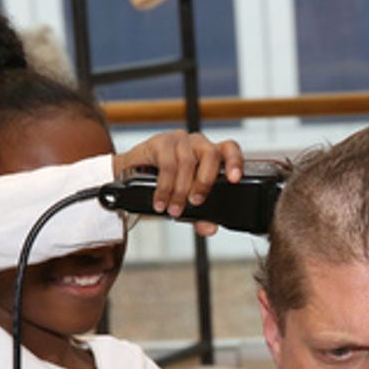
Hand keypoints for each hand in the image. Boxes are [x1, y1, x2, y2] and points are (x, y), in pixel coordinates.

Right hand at [112, 130, 244, 217]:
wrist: (133, 175)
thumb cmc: (167, 184)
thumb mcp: (187, 203)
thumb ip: (202, 216)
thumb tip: (210, 228)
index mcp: (211, 155)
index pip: (230, 149)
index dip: (235, 162)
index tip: (234, 179)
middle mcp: (198, 144)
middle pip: (211, 154)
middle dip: (204, 182)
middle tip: (196, 201)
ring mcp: (180, 140)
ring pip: (187, 162)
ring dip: (180, 190)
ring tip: (174, 209)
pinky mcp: (160, 142)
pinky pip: (167, 164)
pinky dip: (164, 188)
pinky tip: (161, 201)